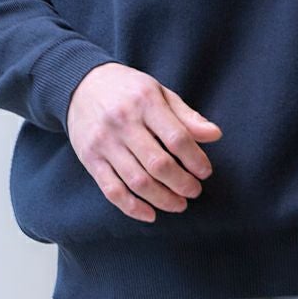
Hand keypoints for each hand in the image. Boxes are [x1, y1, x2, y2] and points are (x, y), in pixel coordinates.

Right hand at [66, 63, 222, 222]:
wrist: (81, 85)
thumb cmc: (129, 90)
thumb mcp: (160, 93)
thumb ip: (186, 116)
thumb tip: (215, 135)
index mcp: (145, 102)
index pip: (176, 138)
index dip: (195, 159)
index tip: (205, 172)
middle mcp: (123, 122)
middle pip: (158, 164)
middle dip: (182, 183)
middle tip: (194, 191)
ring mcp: (104, 142)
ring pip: (137, 181)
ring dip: (162, 199)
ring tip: (179, 204)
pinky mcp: (90, 159)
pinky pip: (112, 190)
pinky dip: (132, 207)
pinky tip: (150, 213)